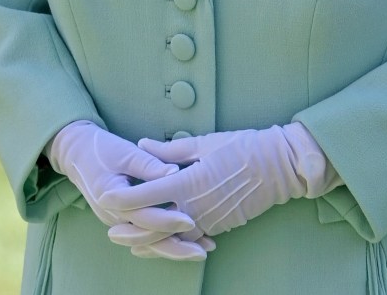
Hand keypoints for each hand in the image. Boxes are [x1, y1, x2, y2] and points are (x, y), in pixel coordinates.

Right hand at [47, 120, 211, 259]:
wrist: (77, 154)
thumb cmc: (103, 149)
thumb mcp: (126, 152)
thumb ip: (149, 164)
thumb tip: (175, 172)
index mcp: (112, 198)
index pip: (144, 216)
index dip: (168, 219)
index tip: (192, 221)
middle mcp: (114, 217)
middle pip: (148, 238)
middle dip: (177, 246)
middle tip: (205, 248)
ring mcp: (117, 221)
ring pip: (147, 242)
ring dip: (174, 247)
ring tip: (202, 250)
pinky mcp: (123, 220)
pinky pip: (145, 235)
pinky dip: (164, 240)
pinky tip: (186, 242)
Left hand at [107, 123, 328, 237]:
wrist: (280, 168)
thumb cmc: (244, 147)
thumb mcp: (205, 142)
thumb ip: (170, 150)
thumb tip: (142, 145)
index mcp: (188, 181)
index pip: (146, 195)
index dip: (124, 198)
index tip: (106, 197)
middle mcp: (194, 206)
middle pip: (153, 226)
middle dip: (130, 230)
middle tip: (111, 231)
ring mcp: (207, 220)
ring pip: (171, 238)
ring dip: (149, 242)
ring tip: (130, 243)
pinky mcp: (219, 226)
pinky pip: (190, 238)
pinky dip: (173, 241)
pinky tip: (163, 241)